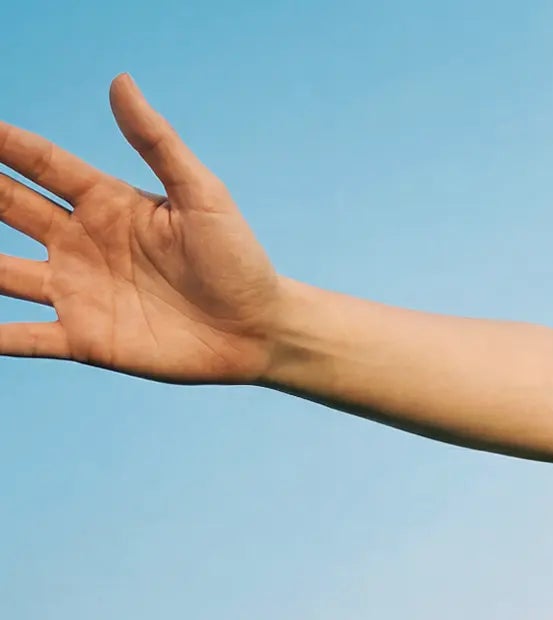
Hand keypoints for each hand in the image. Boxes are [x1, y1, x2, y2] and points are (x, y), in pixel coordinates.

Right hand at [0, 75, 285, 381]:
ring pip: (0, 270)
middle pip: (6, 206)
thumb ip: (157, 142)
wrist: (260, 329)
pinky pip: (25, 337)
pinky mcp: (84, 338)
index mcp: (105, 203)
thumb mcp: (202, 193)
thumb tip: (120, 81)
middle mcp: (79, 242)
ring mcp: (76, 290)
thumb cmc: (238, 257)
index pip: (39, 164)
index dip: (2, 143)